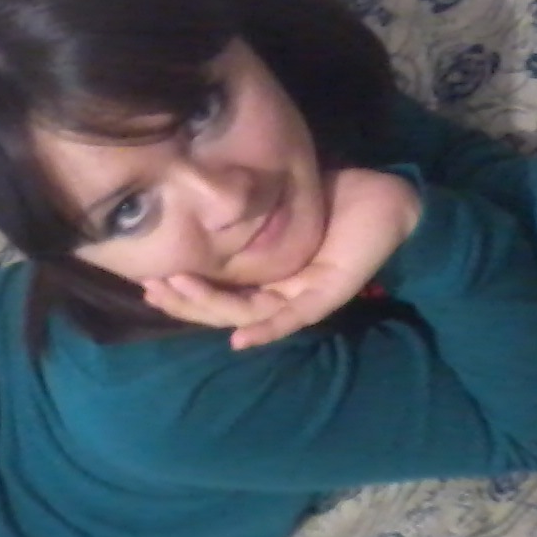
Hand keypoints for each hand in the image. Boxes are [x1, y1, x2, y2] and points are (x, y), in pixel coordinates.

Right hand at [142, 168, 420, 348]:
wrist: (389, 200)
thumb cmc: (337, 197)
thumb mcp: (279, 203)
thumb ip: (246, 211)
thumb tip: (202, 197)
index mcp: (269, 276)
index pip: (218, 291)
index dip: (183, 288)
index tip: (146, 276)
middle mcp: (281, 293)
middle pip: (224, 309)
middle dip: (184, 300)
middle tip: (149, 287)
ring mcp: (303, 299)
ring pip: (247, 315)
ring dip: (208, 307)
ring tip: (174, 288)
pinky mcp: (327, 295)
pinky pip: (291, 319)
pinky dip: (264, 331)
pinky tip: (238, 339)